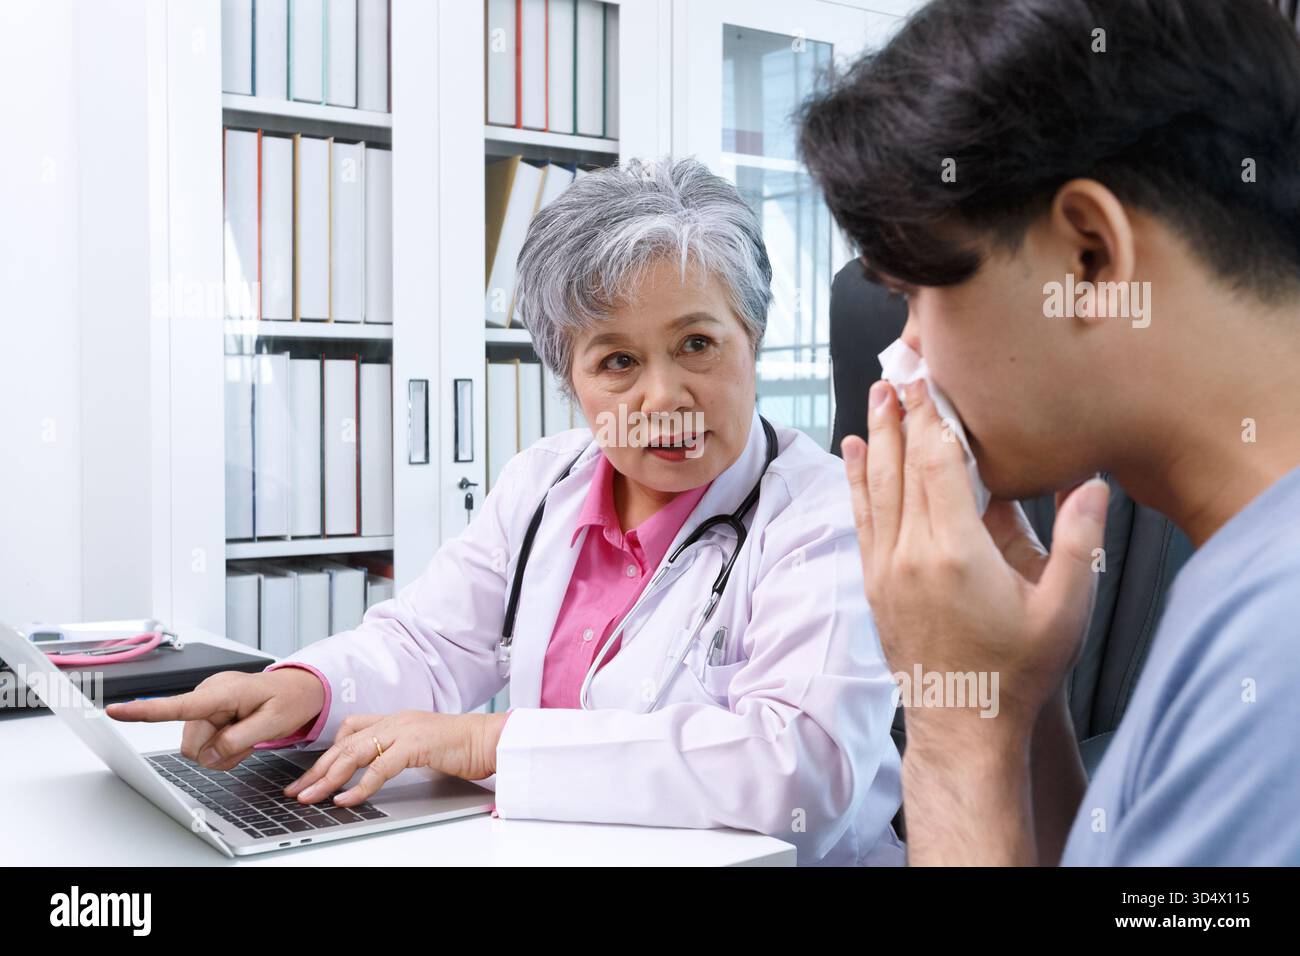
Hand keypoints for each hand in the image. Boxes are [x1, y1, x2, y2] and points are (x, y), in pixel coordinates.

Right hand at [105, 668, 325, 769]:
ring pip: (197, 750)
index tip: (114, 710)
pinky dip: (224, 749)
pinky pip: (205, 747)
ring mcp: (206, 705)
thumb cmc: (289, 699)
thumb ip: (238, 740)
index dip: (145, 711)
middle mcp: (207, 695)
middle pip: (191, 745)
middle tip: (249, 738)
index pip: (178, 705)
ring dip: (223, 751)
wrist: (298, 690)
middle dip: (218, 751)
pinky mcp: (207, 715)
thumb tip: (208, 755)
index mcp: (222, 691)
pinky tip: (240, 735)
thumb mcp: (273, 723)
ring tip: (247, 734)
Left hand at [287, 711, 509, 806]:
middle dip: (317, 770)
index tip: (309, 776)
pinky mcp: (416, 745)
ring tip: (312, 797)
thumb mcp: (424, 746)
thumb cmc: (465, 746)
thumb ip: (399, 752)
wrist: (493, 739)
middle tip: (297, 791)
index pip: (350, 731)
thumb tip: (374, 772)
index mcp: (396, 719)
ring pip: (354, 753)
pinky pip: (379, 767)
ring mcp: (405, 730)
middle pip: (344, 743)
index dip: (326, 754)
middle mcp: (396, 720)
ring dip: (328, 778)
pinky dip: (359, 785)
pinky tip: (347, 799)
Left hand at [842, 379, 1108, 747]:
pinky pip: (861, 518)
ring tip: (876, 396)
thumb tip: (1092, 482)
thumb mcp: (1064, 609)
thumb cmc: (1017, 671)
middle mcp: (910, 554)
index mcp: (956, 552)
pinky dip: (856, 480)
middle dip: (901, 414)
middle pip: (900, 465)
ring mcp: (885, 569)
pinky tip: (853, 454)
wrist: (963, 724)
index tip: (930, 378)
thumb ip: (1079, 541)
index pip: (937, 463)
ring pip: (874, 487)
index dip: (932, 416)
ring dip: (874, 437)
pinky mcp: (873, 583)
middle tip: (899, 370)